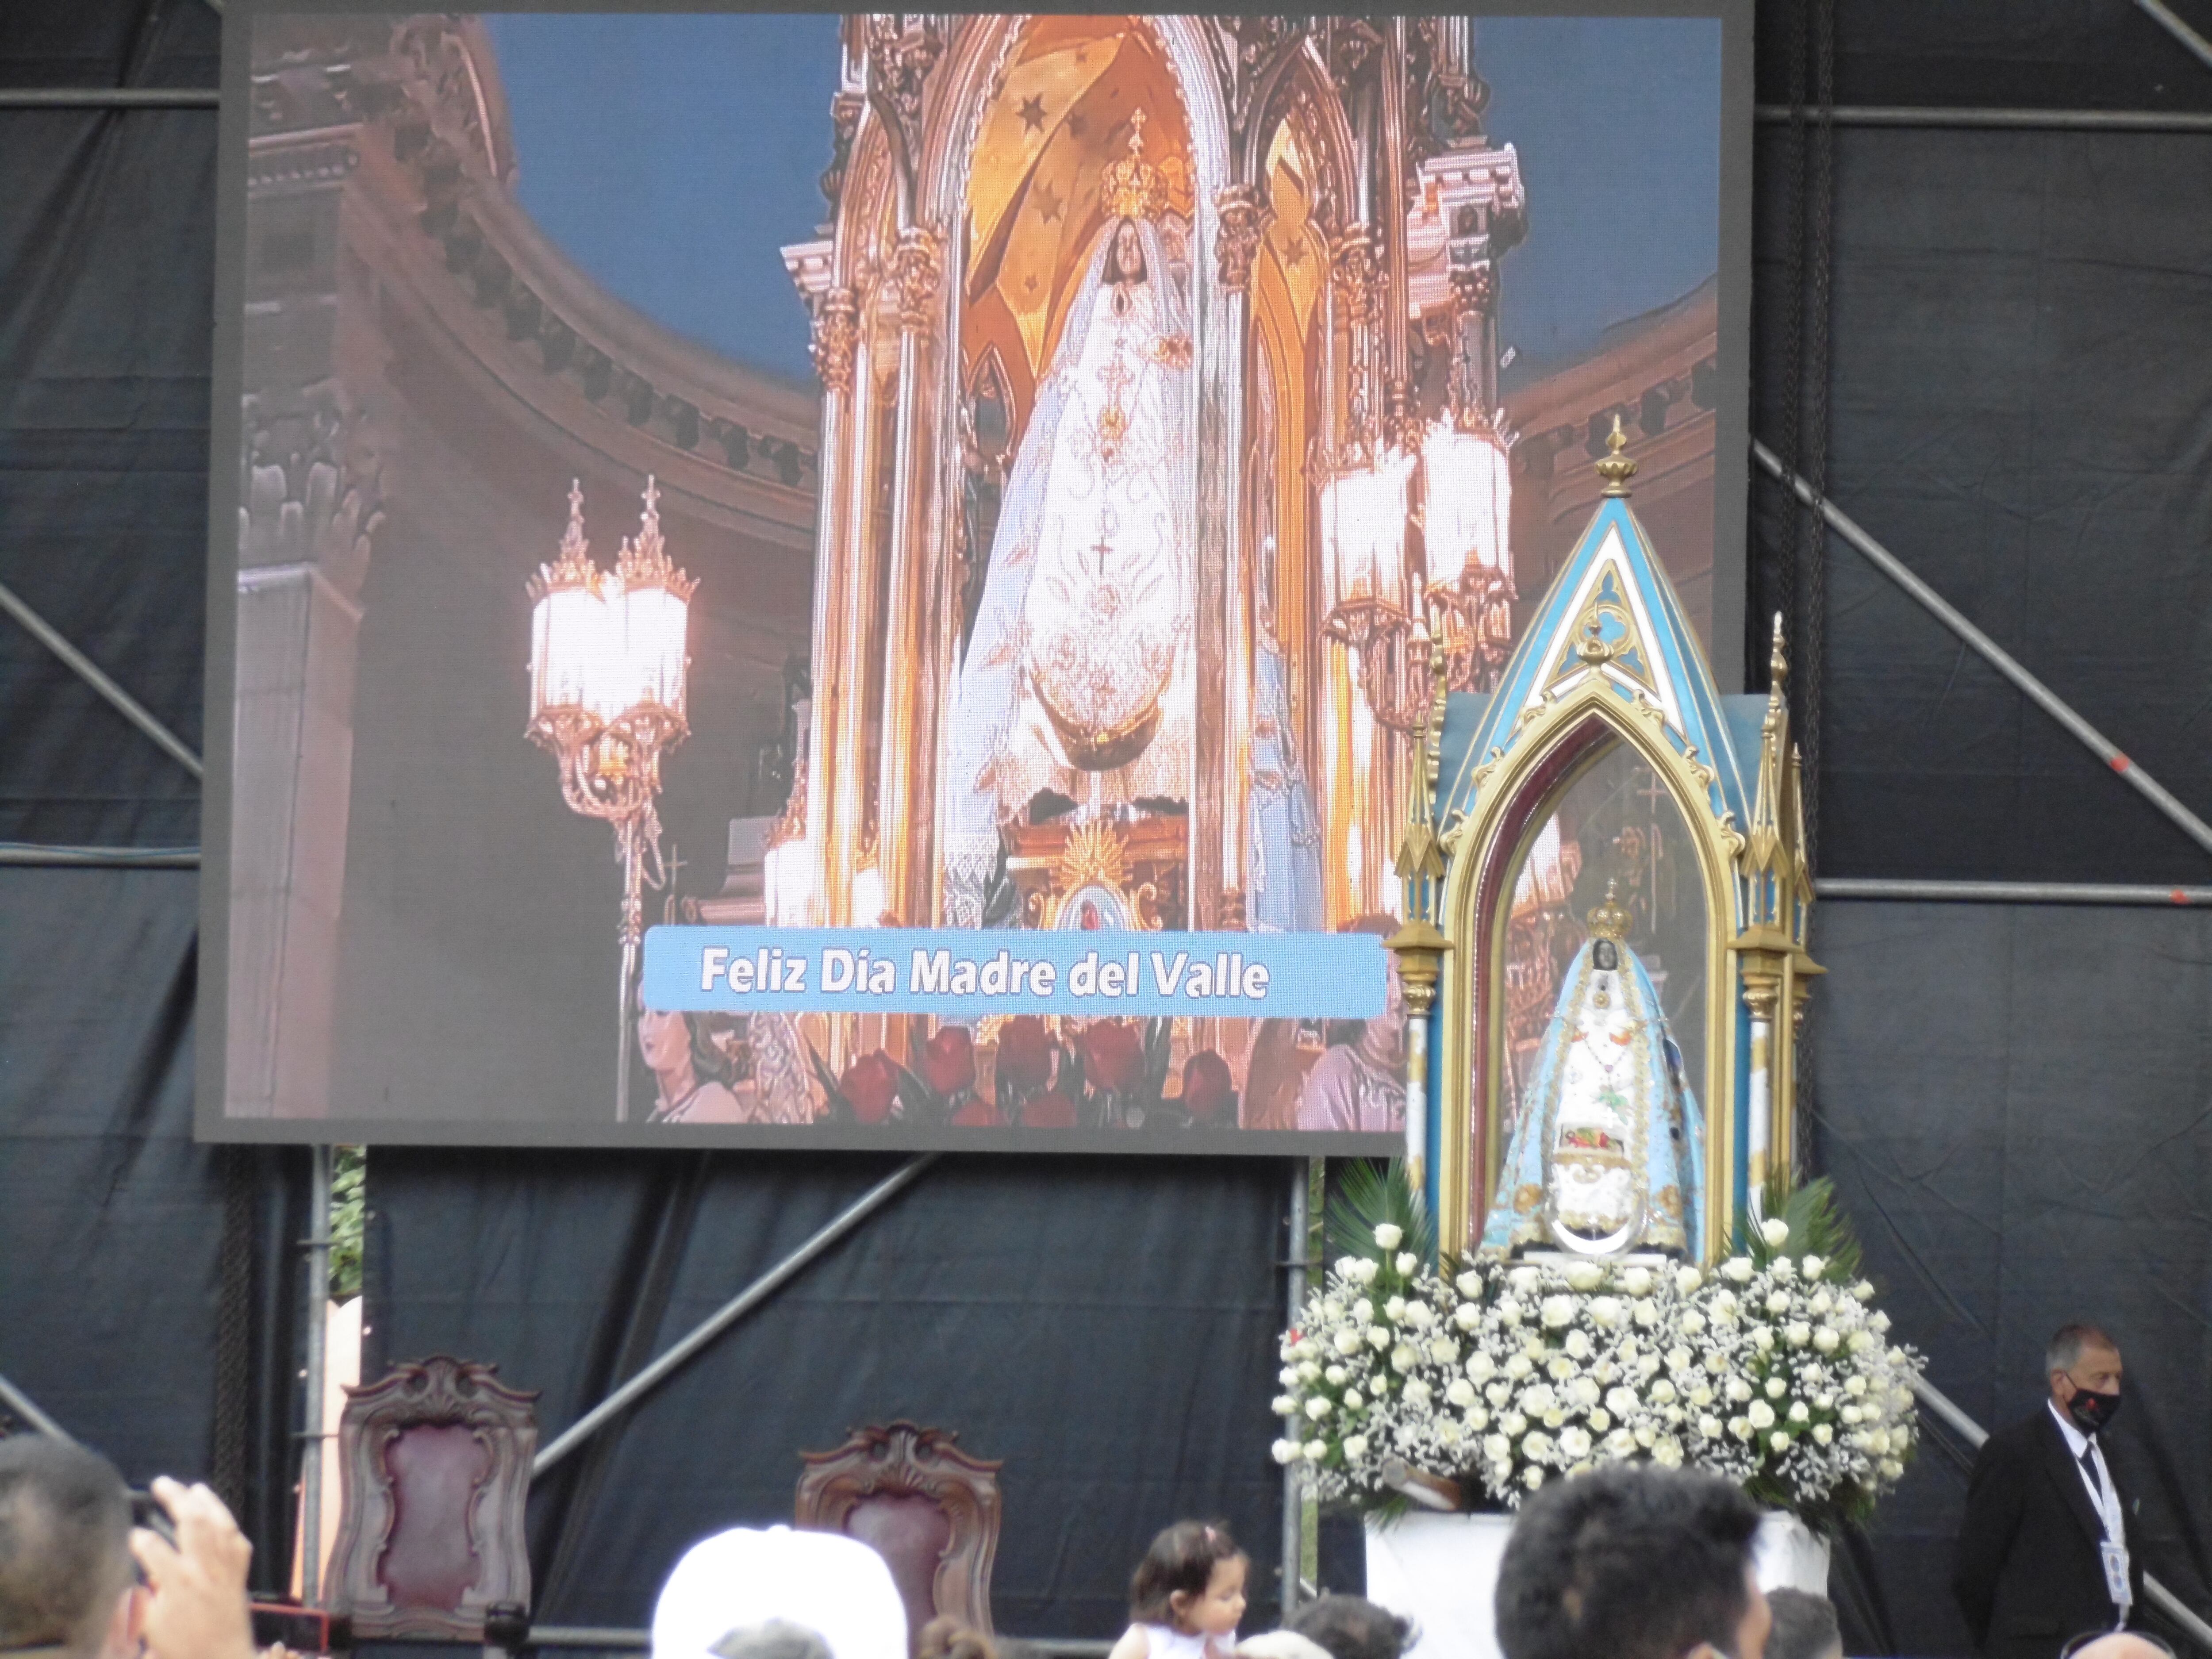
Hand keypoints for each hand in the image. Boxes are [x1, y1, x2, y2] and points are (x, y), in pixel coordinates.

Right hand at [130, 1476, 255, 1658]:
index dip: (138, 1538)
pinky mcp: (240, 1574)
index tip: (130, 1534)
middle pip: (191, 1522)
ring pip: (219, 1523)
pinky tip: (219, 1514)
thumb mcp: (150, 1629)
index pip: (152, 1549)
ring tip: (192, 1488)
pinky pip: (238, 1540)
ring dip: (206, 1502)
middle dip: (175, 1497)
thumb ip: (140, 1600)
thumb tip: (142, 1575)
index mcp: (177, 1585)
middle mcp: (204, 1570)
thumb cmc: (184, 1649)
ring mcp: (226, 1569)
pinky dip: (228, 1523)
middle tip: (161, 1483)